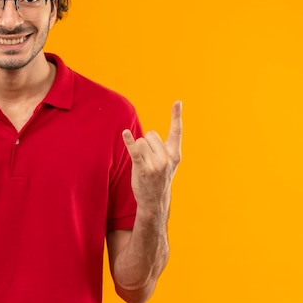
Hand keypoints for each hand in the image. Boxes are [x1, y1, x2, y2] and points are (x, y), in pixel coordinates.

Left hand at [122, 101, 181, 215]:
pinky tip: (125, 133)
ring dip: (138, 150)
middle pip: (150, 134)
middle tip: (148, 160)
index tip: (177, 101)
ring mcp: (155, 164)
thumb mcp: (168, 163)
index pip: (176, 131)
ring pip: (140, 142)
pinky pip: (135, 150)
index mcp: (175, 154)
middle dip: (146, 144)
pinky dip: (129, 141)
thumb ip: (163, 148)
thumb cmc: (159, 179)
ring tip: (142, 165)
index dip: (176, 116)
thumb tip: (150, 133)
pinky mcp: (142, 168)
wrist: (155, 201)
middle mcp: (167, 158)